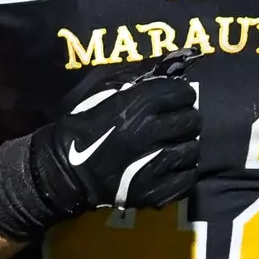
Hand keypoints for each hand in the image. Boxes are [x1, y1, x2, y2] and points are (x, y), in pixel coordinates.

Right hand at [31, 49, 203, 215]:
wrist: (65, 169)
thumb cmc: (84, 123)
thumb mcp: (103, 89)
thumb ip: (136, 76)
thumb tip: (167, 66)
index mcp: (137, 104)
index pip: (183, 93)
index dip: (181, 94)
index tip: (175, 99)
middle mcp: (148, 132)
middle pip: (192, 121)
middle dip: (187, 118)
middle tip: (176, 123)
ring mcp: (153, 165)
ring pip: (193, 150)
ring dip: (186, 146)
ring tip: (174, 146)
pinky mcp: (153, 192)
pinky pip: (187, 180)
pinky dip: (184, 173)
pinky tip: (172, 168)